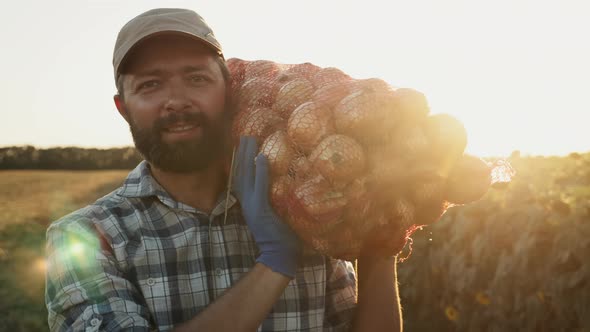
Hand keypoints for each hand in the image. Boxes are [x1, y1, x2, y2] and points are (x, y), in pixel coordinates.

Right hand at [232, 136, 300, 277]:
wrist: (280, 255)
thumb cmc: (281, 235)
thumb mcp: (274, 213)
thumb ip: (272, 198)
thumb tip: (280, 183)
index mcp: (248, 203)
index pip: (241, 178)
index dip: (239, 161)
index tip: (241, 145)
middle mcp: (246, 202)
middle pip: (240, 173)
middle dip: (241, 153)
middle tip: (243, 134)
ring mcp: (252, 205)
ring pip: (246, 176)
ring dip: (247, 156)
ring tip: (249, 139)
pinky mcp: (261, 209)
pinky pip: (259, 186)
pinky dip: (260, 171)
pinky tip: (261, 157)